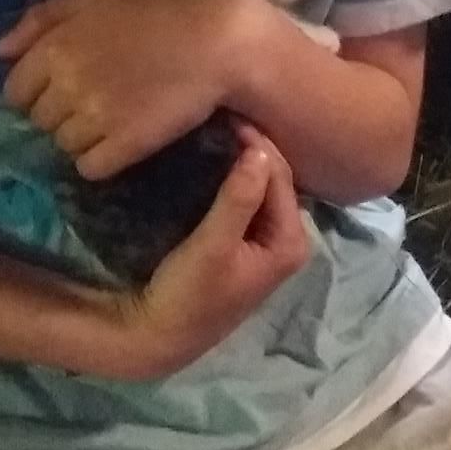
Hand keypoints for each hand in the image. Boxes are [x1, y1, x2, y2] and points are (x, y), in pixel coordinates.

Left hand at [0, 0, 256, 177]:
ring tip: (113, 119)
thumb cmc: (155, 14)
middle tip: (95, 101)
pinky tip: (122, 141)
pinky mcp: (124, 146)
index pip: (15, 92)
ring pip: (64, 146)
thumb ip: (39, 19)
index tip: (64, 88)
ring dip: (83, 137)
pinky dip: (102, 159)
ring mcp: (95, 118)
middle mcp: (67, 84)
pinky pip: (90, 167)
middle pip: (40, 121)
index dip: (37, 92)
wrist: (217, 42)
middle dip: (61, 114)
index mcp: (54, 47)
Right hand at [106, 129, 310, 377]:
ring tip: (220, 129)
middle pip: (277, 181)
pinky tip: (216, 158)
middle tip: (226, 115)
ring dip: (244, 161)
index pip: (282, 179)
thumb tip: (259, 152)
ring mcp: (267, 243)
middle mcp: (288, 242)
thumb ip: (239, 199)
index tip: (231, 115)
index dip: (259, 145)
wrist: (158, 334)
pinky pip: (247, 199)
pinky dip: (235, 178)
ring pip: (261, 188)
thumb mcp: (214, 245)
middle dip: (255, 149)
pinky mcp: (245, 243)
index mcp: (292, 244)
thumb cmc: (189, 294)